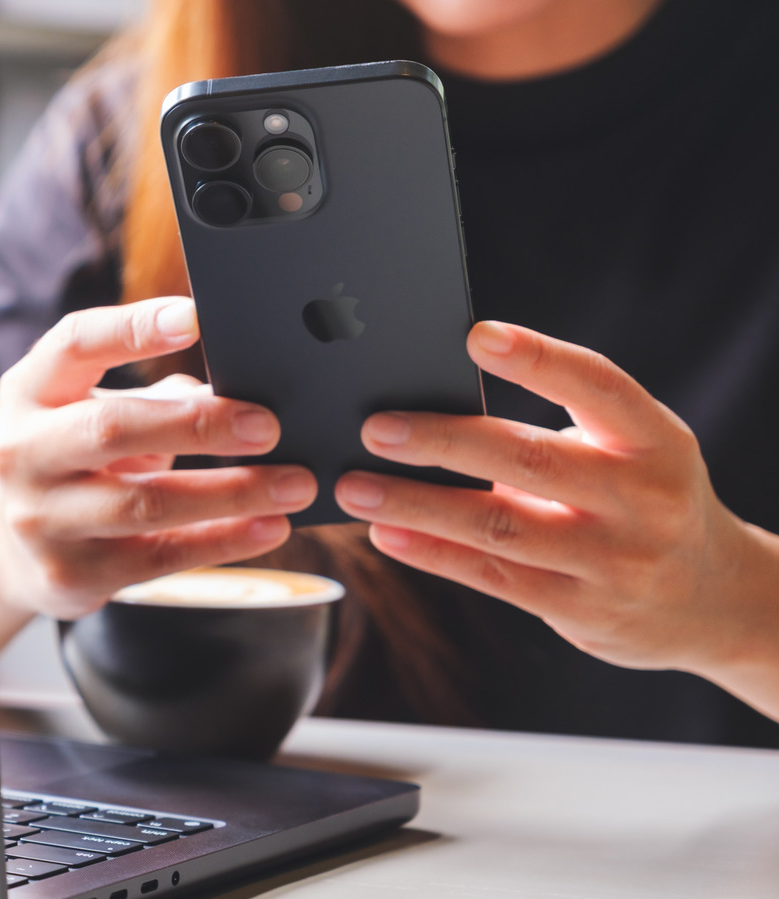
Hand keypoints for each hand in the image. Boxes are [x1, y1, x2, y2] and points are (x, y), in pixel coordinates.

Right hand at [0, 297, 317, 651]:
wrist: (24, 550)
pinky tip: (269, 527)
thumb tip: (241, 395)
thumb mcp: (94, 413)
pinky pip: (159, 556)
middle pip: (113, 428)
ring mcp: (40, 518)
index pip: (75, 344)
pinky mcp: (70, 573)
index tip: (195, 318)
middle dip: (199, 425)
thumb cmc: (79, 460)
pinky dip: (223, 541)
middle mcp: (23, 452)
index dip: (132, 328)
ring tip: (293, 484)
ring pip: (145, 502)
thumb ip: (155, 397)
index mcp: (30, 393)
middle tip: (269, 426)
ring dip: (231, 492)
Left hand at [334, 321, 778, 691]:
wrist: (712, 601)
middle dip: (443, 441)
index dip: (538, 359)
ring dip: (417, 505)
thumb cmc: (644, 501)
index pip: (597, 386)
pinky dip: (431, 553)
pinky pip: (493, 577)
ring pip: (499, 527)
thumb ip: (559, 429)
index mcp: (654, 441)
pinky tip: (385, 533)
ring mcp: (614, 560)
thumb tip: (436, 408)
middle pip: (530, 459)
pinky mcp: (581, 608)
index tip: (476, 336)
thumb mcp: (631, 452)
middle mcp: (642, 499)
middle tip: (375, 427)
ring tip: (356, 487)